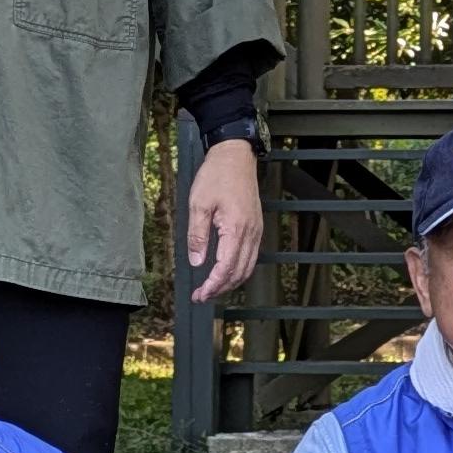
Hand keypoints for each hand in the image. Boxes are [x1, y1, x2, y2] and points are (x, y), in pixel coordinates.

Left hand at [184, 136, 264, 301]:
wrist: (235, 155)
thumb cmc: (216, 175)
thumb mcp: (198, 204)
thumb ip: (197, 235)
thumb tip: (197, 262)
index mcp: (236, 228)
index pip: (226, 267)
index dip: (213, 285)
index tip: (199, 295)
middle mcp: (251, 233)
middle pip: (239, 272)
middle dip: (220, 288)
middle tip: (201, 296)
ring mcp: (256, 231)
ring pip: (247, 267)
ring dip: (230, 282)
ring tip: (211, 288)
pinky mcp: (256, 227)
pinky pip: (250, 256)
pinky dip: (238, 269)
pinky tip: (224, 271)